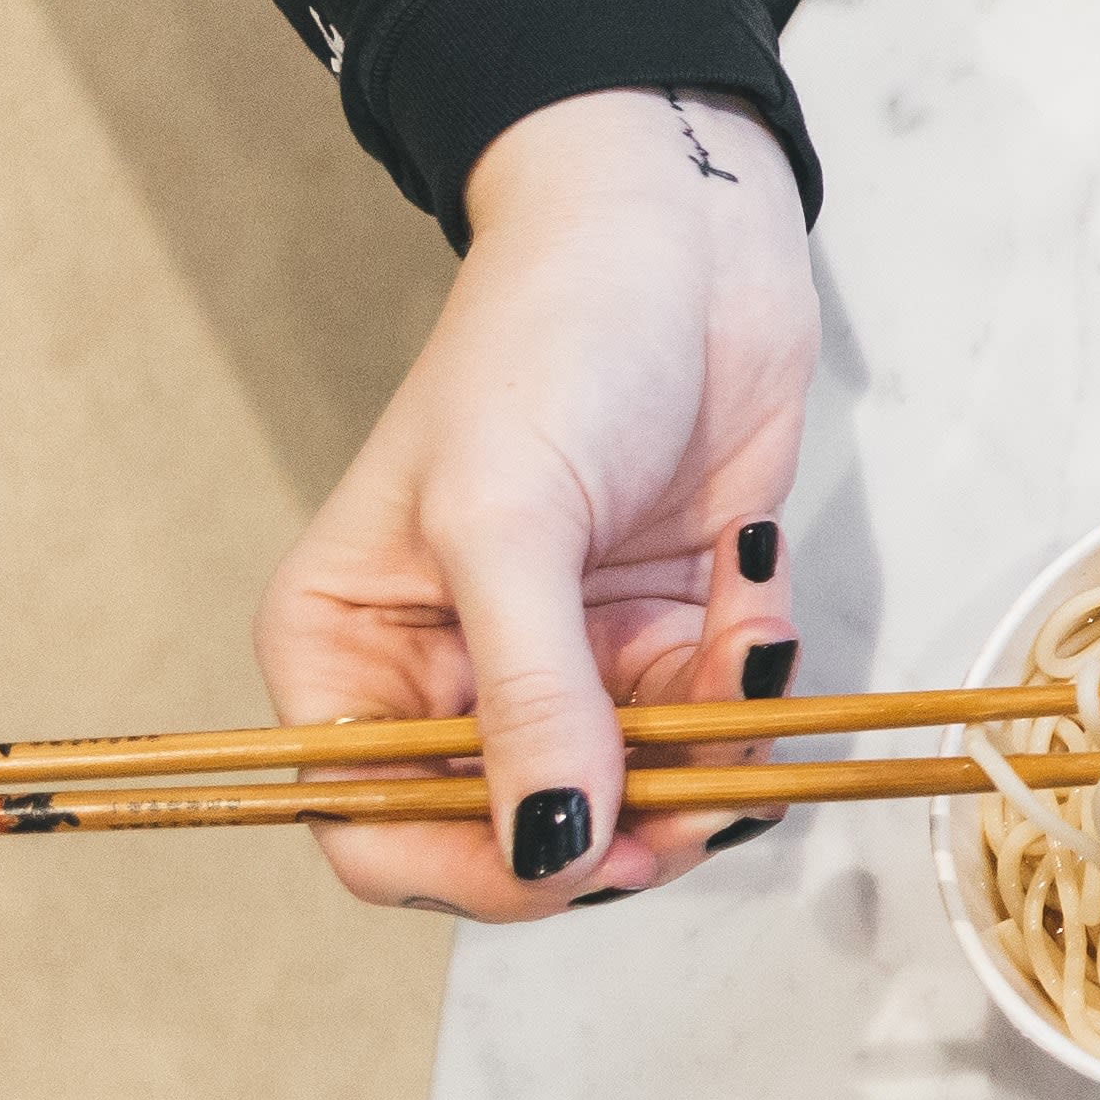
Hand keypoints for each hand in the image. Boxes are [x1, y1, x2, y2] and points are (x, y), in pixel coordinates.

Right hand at [256, 87, 817, 917]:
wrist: (682, 230)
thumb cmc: (550, 336)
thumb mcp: (509, 520)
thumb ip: (528, 699)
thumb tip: (547, 856)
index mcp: (348, 646)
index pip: (375, 828)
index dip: (475, 869)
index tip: (580, 860)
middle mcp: (449, 667)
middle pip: (523, 826)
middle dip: (623, 817)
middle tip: (701, 790)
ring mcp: (566, 649)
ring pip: (638, 783)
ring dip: (705, 740)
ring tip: (740, 648)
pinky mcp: (667, 619)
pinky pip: (715, 710)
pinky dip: (749, 669)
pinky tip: (752, 576)